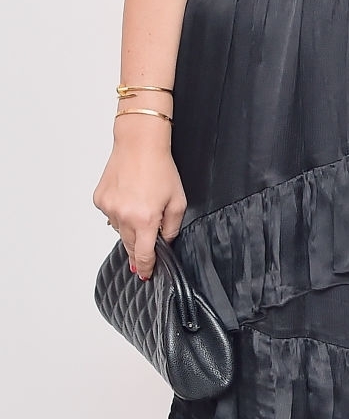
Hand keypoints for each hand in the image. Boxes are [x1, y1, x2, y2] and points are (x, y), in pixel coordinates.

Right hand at [94, 132, 186, 279]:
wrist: (139, 144)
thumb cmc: (160, 169)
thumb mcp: (178, 201)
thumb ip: (172, 227)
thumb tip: (164, 242)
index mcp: (145, 220)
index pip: (143, 255)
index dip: (145, 267)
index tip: (145, 274)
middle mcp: (124, 216)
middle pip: (130, 246)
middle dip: (138, 251)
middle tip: (144, 256)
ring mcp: (109, 208)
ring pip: (120, 230)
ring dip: (130, 229)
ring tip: (140, 210)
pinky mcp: (100, 199)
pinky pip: (111, 215)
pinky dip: (120, 213)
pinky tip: (129, 199)